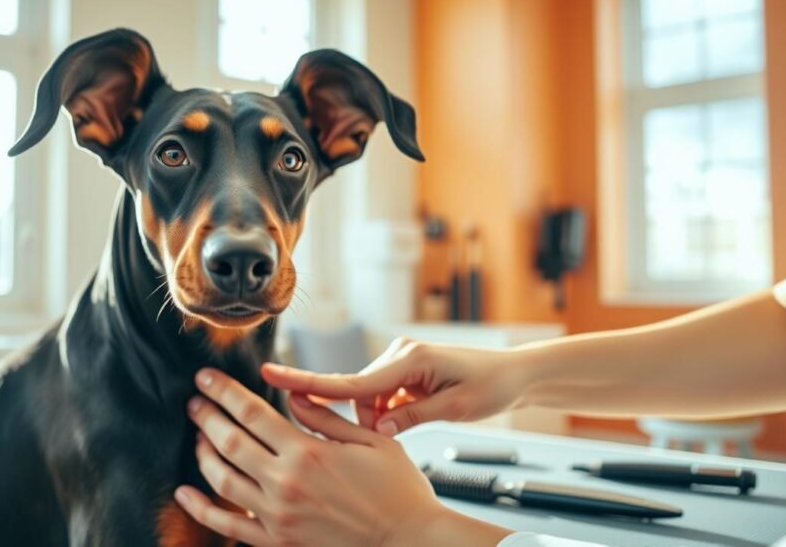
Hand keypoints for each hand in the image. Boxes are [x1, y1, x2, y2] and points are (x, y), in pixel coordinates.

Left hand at [176, 368, 473, 546]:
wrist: (409, 542)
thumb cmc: (397, 490)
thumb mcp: (370, 442)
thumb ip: (327, 417)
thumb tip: (294, 394)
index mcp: (308, 453)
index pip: (251, 413)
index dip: (224, 391)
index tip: (206, 378)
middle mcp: (285, 483)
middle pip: (229, 442)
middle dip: (206, 417)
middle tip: (194, 402)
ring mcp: (277, 516)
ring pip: (222, 480)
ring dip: (203, 454)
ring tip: (197, 436)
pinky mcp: (277, 542)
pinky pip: (228, 525)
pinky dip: (202, 509)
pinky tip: (185, 493)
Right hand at [261, 337, 525, 435]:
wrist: (514, 374)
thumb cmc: (491, 386)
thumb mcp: (456, 407)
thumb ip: (410, 417)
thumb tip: (374, 428)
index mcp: (409, 359)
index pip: (349, 382)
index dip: (307, 383)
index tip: (271, 375)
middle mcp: (399, 355)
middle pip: (356, 395)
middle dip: (367, 419)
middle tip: (401, 428)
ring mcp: (400, 362)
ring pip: (367, 399)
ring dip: (381, 417)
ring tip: (419, 418)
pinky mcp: (404, 371)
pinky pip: (381, 397)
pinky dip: (390, 412)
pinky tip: (414, 414)